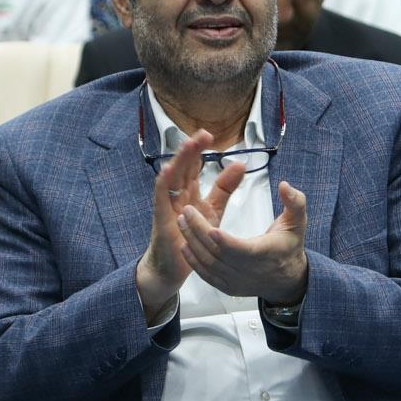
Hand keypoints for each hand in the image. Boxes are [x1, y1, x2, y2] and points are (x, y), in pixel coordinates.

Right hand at [137, 131, 242, 322]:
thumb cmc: (190, 236)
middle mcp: (177, 195)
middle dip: (191, 150)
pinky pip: (160, 197)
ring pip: (172, 177)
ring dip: (179, 160)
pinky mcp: (162, 219)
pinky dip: (163, 182)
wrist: (175, 266)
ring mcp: (168, 205)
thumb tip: (240, 164)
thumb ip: (225, 188)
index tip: (209, 135)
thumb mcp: (212, 209)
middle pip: (183, 167)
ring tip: (188, 145)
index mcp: (189, 191)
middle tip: (203, 135)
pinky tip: (168, 170)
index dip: (199, 150)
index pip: (193, 165)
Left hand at [177, 179, 309, 303]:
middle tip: (187, 212)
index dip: (226, 242)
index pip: (243, 251)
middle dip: (200, 233)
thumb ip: (295, 201)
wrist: (287, 279)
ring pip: (209, 264)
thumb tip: (285, 186)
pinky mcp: (228, 287)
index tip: (211, 228)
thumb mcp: (298, 221)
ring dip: (193, 243)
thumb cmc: (289, 246)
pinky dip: (194, 261)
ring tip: (182, 222)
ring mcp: (237, 282)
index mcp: (266, 254)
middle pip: (219, 254)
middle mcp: (250, 271)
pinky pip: (207, 276)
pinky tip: (184, 245)